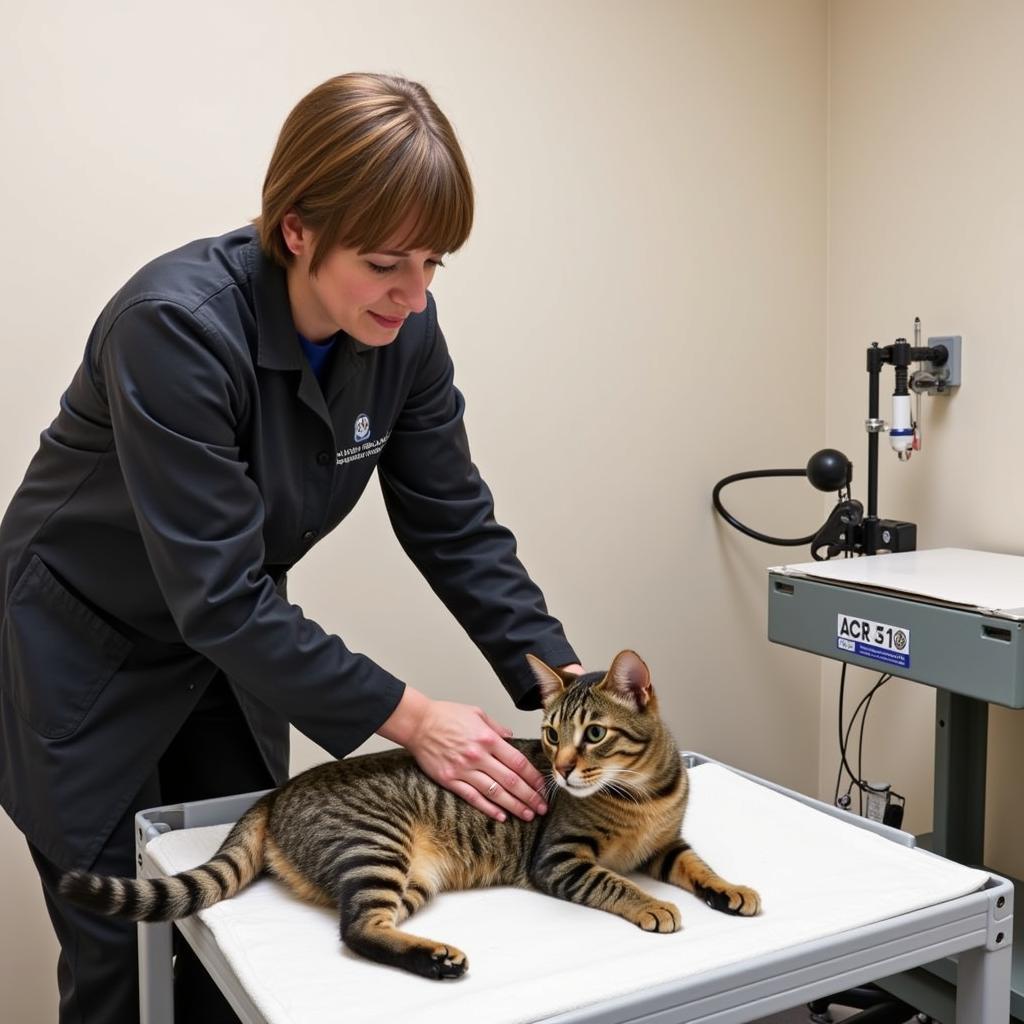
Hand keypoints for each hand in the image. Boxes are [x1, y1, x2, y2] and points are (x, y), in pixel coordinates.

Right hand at [378, 688, 548, 822]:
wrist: (418, 723)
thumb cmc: (445, 715)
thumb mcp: (476, 712)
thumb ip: (496, 727)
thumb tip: (511, 736)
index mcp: (488, 738)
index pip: (518, 762)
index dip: (533, 778)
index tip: (543, 788)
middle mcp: (478, 756)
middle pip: (511, 781)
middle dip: (529, 796)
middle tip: (542, 808)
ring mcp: (464, 770)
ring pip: (495, 793)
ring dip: (514, 806)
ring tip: (527, 815)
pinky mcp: (450, 780)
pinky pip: (473, 798)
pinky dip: (488, 808)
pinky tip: (501, 816)